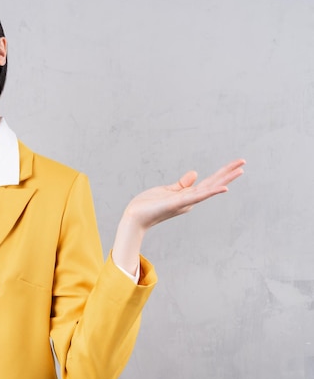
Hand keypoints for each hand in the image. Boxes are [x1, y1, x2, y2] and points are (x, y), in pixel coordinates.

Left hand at [124, 158, 245, 230]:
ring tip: (240, 170)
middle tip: (244, 162)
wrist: (135, 217)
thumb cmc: (148, 205)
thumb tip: (195, 173)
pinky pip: (197, 197)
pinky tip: (223, 188)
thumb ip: (182, 184)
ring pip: (209, 188)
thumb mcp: (167, 190)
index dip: (222, 173)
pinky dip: (210, 192)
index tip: (236, 164)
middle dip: (228, 173)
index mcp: (187, 196)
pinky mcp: (177, 203)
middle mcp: (190, 200)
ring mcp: (185, 202)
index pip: (208, 182)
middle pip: (212, 183)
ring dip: (225, 179)